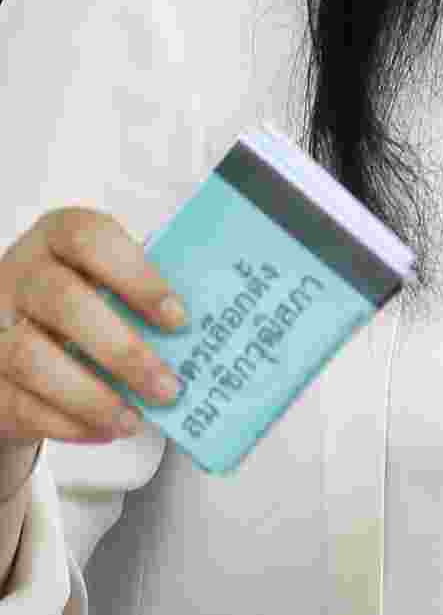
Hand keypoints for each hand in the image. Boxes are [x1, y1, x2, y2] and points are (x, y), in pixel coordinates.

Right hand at [0, 208, 185, 445]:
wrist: (15, 337)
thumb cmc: (79, 300)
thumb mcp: (104, 280)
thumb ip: (140, 294)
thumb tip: (201, 333)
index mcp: (57, 235)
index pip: (91, 238)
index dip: (137, 276)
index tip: (178, 318)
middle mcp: (19, 273)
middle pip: (66, 303)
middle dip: (124, 351)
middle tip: (168, 387)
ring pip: (34, 359)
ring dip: (93, 397)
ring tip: (135, 420)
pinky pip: (20, 404)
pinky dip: (68, 424)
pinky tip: (104, 430)